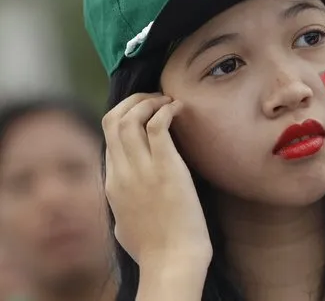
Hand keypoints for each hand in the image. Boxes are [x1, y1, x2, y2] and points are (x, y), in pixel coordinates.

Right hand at [102, 93, 211, 267]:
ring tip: (167, 100)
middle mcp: (122, 172)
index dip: (126, 117)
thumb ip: (120, 204)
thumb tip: (121, 197)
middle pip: (113, 119)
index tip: (146, 112)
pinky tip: (178, 108)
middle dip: (133, 101)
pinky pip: (157, 126)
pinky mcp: (167, 169)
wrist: (172, 261)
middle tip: (155, 98)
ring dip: (148, 101)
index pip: (109, 137)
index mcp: (112, 183)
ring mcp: (142, 170)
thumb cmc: (154, 248)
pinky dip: (166, 110)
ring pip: (130, 117)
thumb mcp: (124, 225)